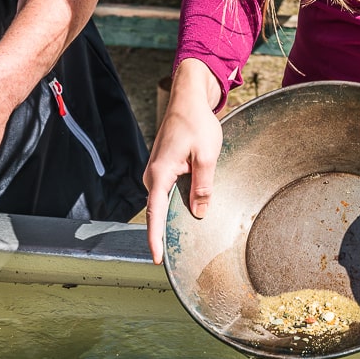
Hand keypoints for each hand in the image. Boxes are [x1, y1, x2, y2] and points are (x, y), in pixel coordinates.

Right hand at [143, 60, 225, 263]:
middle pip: (159, 210)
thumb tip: (199, 212)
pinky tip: (190, 207)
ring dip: (175, 214)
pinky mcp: (163, 168)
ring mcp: (156, 172)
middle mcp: (153, 174)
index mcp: (160, 173)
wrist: (187, 100)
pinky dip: (177, 201)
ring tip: (186, 232)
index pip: (154, 213)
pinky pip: (169, 192)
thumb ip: (203, 186)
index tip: (156, 258)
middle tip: (178, 254)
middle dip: (166, 231)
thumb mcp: (206, 156)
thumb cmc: (196, 124)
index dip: (155, 238)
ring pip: (165, 201)